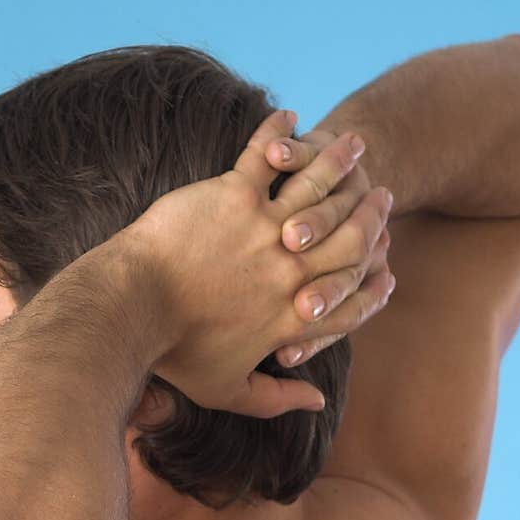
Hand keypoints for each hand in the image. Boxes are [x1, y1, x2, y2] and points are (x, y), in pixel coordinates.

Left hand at [128, 110, 393, 417]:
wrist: (130, 312)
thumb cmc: (174, 355)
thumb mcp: (227, 391)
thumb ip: (275, 398)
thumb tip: (316, 402)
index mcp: (290, 316)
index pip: (350, 297)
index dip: (374, 280)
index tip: (389, 266)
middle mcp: (288, 270)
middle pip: (350, 238)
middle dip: (372, 215)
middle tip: (383, 195)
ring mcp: (264, 229)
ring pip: (317, 188)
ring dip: (339, 161)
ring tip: (354, 143)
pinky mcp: (234, 195)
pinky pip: (266, 155)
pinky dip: (278, 133)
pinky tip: (287, 117)